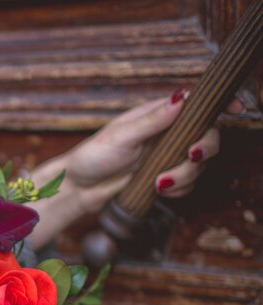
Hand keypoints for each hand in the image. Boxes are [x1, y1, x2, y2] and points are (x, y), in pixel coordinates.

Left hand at [29, 90, 244, 249]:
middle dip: (202, 151)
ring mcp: (167, 157)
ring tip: (158, 184)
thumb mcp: (120, 137)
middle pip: (207, 137)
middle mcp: (168, 133)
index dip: (221, 104)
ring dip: (185, 176)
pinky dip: (178, 190)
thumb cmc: (93, 157)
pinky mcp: (163, 177)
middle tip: (187, 158)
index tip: (236, 108)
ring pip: (198, 165)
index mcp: (159, 115)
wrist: (80, 188)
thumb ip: (152, 121)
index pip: (197, 103)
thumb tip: (180, 99)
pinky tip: (158, 191)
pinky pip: (186, 184)